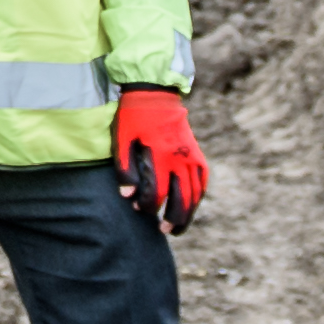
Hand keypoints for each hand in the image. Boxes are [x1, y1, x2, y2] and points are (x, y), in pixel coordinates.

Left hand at [113, 91, 205, 236]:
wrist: (155, 93)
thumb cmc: (133, 116)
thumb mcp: (122, 138)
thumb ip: (124, 168)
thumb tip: (128, 196)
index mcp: (160, 154)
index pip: (157, 192)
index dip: (148, 206)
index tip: (139, 210)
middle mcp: (180, 157)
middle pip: (182, 198)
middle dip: (174, 218)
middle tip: (165, 230)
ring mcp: (191, 156)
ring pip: (196, 193)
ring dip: (188, 213)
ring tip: (178, 227)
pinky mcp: (196, 153)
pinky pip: (202, 180)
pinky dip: (198, 195)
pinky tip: (191, 205)